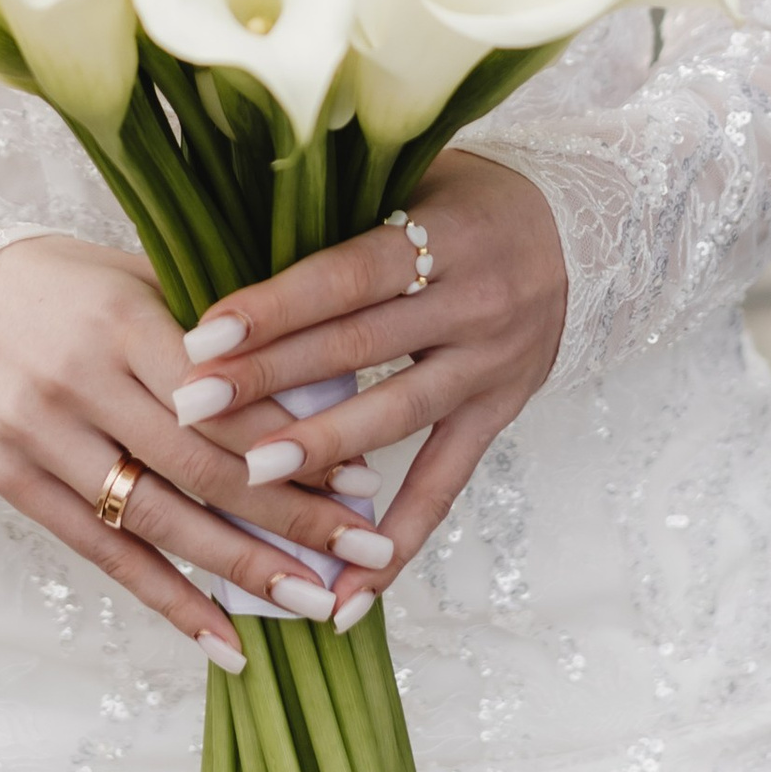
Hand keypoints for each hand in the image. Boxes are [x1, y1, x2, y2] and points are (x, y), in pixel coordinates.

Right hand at [0, 233, 382, 666]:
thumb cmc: (73, 288)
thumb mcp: (142, 280)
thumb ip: (220, 334)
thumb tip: (326, 396)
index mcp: (122, 321)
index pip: (223, 398)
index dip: (295, 444)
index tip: (363, 479)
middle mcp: (77, 382)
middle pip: (201, 467)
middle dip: (292, 516)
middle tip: (365, 551)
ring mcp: (40, 439)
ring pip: (157, 521)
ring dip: (243, 570)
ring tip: (314, 601)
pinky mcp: (14, 483)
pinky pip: (105, 555)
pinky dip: (170, 602)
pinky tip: (227, 644)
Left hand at [162, 150, 566, 588]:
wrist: (580, 233)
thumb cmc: (460, 198)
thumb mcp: (411, 179)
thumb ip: (337, 215)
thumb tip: (218, 237)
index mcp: (445, 233)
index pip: (347, 275)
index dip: (275, 306)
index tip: (201, 335)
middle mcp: (474, 302)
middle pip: (359, 346)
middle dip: (269, 378)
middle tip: (191, 405)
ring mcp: (490, 365)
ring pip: (396, 416)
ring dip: (321, 452)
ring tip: (250, 478)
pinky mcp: (498, 414)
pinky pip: (444, 484)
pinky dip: (396, 539)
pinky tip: (347, 592)